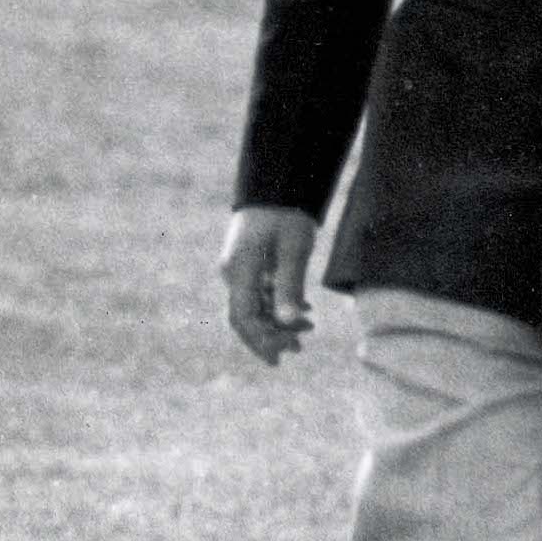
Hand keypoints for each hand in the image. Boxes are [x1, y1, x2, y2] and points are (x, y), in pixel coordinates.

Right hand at [220, 205, 317, 364]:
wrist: (278, 185)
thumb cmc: (287, 215)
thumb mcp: (294, 250)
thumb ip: (289, 286)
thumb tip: (289, 322)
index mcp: (239, 270)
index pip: (243, 317)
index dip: (261, 340)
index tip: (283, 355)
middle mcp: (234, 273)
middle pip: (245, 318)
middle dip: (268, 338)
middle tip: (296, 351)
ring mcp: (239, 269)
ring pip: (254, 307)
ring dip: (277, 323)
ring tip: (307, 330)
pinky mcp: (248, 265)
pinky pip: (259, 294)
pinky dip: (278, 306)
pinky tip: (303, 311)